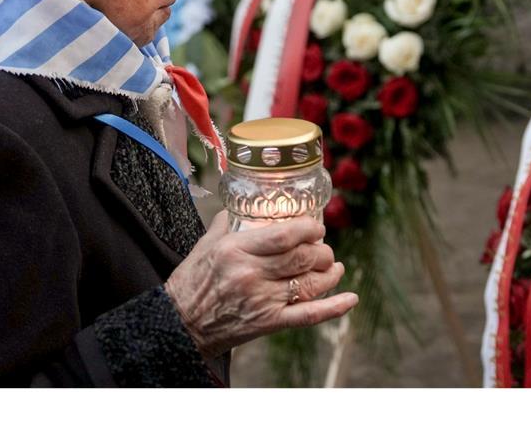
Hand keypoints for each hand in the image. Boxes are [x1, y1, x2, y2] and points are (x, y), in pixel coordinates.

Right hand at [163, 212, 358, 358]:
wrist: (179, 324)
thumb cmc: (191, 282)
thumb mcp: (205, 245)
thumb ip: (228, 223)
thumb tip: (248, 205)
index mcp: (236, 250)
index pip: (285, 235)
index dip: (309, 228)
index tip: (316, 226)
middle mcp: (252, 274)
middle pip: (303, 257)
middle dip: (322, 250)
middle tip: (324, 247)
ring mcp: (262, 300)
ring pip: (311, 283)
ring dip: (329, 273)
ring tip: (333, 266)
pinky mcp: (268, 323)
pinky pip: (308, 315)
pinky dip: (334, 308)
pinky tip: (351, 298)